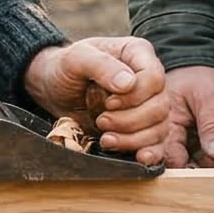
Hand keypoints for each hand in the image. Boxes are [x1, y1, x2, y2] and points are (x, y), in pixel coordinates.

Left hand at [21, 37, 168, 154]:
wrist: (53, 88)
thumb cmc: (65, 67)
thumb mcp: (76, 58)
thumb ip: (101, 65)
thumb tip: (128, 84)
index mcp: (138, 54)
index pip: (154, 78)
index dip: (135, 96)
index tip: (108, 103)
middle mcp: (148, 80)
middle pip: (159, 106)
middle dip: (130, 120)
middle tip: (101, 121)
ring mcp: (147, 105)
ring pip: (159, 127)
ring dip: (133, 139)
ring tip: (106, 139)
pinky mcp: (142, 128)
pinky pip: (158, 143)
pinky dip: (150, 153)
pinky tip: (138, 158)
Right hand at [151, 64, 213, 169]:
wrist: (198, 63)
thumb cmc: (198, 74)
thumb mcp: (207, 97)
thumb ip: (211, 126)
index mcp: (164, 126)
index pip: (172, 159)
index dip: (194, 167)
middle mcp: (168, 137)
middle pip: (187, 167)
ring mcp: (180, 141)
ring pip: (199, 164)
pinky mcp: (191, 142)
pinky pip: (206, 156)